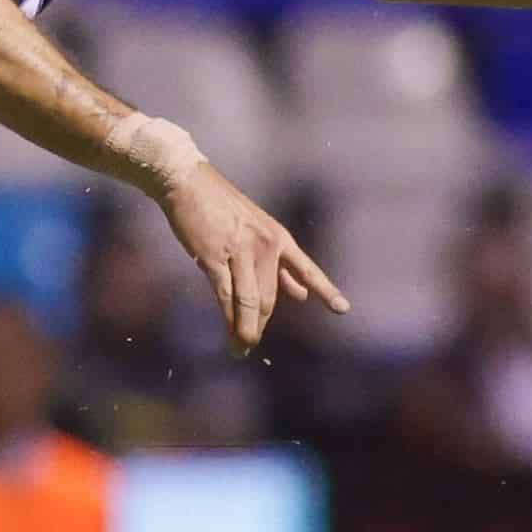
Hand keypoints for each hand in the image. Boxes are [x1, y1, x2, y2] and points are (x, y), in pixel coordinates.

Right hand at [156, 161, 348, 355]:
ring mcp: (240, 251)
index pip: (307, 269)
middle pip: (270, 298)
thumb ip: (279, 264)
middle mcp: (265, 246)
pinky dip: (229, 318)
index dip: (325, 290)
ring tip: (241, 348)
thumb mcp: (259, 229)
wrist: (188, 183)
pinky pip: (226, 295)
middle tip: (250, 345)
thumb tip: (300, 293)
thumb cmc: (221, 207)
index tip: (343, 309)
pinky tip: (229, 332)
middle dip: (260, 325)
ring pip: (250, 301)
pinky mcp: (213, 256)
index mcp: (279, 238)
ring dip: (246, 330)